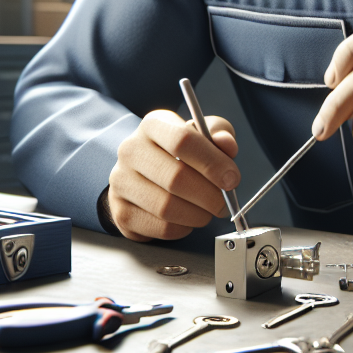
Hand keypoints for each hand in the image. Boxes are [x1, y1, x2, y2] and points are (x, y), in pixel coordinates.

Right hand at [107, 110, 240, 240]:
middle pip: (176, 177)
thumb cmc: (179, 153)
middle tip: (223, 202)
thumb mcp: (203, 133)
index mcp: (153, 125)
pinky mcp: (121, 212)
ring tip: (207, 211)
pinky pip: (160, 227)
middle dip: (209, 195)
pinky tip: (188, 219)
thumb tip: (227, 144)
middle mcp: (131, 150)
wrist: (145, 174)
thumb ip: (219, 133)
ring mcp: (121, 182)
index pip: (182, 140)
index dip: (212, 162)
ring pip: (167, 207)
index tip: (232, 178)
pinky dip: (183, 228)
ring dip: (198, 214)